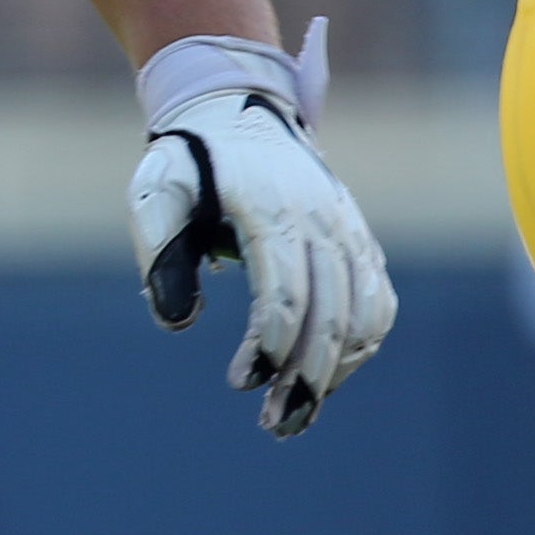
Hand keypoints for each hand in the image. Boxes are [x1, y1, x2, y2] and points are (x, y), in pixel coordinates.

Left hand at [127, 29, 395, 436]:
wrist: (237, 108)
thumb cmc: (189, 160)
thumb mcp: (156, 192)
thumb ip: (159, 253)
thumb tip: (177, 323)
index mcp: (270, 209)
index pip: (284, 291)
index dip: (268, 345)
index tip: (239, 382)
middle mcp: (321, 221)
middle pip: (331, 315)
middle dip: (305, 378)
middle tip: (276, 426)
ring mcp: (348, 231)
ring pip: (363, 316)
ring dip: (336, 372)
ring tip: (297, 415)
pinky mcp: (360, 241)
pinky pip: (378, 303)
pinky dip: (361, 346)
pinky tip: (328, 375)